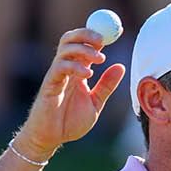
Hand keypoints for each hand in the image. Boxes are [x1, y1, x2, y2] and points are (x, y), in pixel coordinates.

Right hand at [15, 28, 125, 160]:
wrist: (53, 138)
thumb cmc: (70, 121)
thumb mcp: (96, 102)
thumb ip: (106, 85)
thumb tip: (121, 66)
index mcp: (77, 71)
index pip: (84, 45)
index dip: (96, 36)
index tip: (114, 33)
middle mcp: (66, 69)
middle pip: (70, 40)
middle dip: (86, 34)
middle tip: (103, 39)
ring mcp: (56, 75)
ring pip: (64, 50)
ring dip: (83, 49)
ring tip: (100, 59)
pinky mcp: (49, 85)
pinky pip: (59, 68)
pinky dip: (74, 67)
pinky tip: (88, 74)